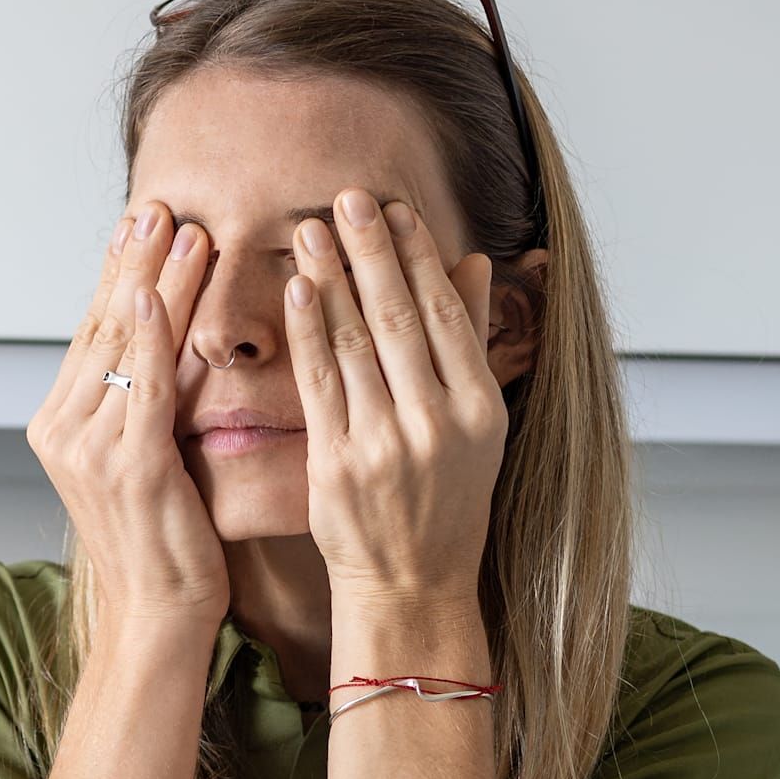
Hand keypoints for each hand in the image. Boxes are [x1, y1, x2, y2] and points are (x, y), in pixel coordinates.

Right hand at [27, 204, 229, 628]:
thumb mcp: (145, 459)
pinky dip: (147, 338)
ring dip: (151, 282)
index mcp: (62, 426)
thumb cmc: (162, 542)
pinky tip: (155, 295)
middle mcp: (64, 430)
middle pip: (103, 327)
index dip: (118, 275)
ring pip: (122, 345)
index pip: (94, 333)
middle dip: (133, 263)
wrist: (157, 612)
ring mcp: (89, 448)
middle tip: (158, 206)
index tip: (141, 225)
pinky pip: (139, 387)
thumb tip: (169, 343)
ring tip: (178, 230)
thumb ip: (145, 402)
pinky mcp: (127, 466)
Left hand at [282, 189, 508, 605]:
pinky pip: (319, 384)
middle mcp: (437, 424)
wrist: (412, 582)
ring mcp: (385, 445)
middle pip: (399, 318)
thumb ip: (472, 341)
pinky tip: (298, 288)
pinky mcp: (337, 465)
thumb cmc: (447, 499)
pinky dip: (308, 331)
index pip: (446, 314)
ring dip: (331, 278)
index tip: (393, 208)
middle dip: (370, 251)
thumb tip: (471, 261)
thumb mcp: (480, 425)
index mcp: (480, 410)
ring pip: (355, 343)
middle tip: (346, 196)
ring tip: (311, 228)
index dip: (417, 256)